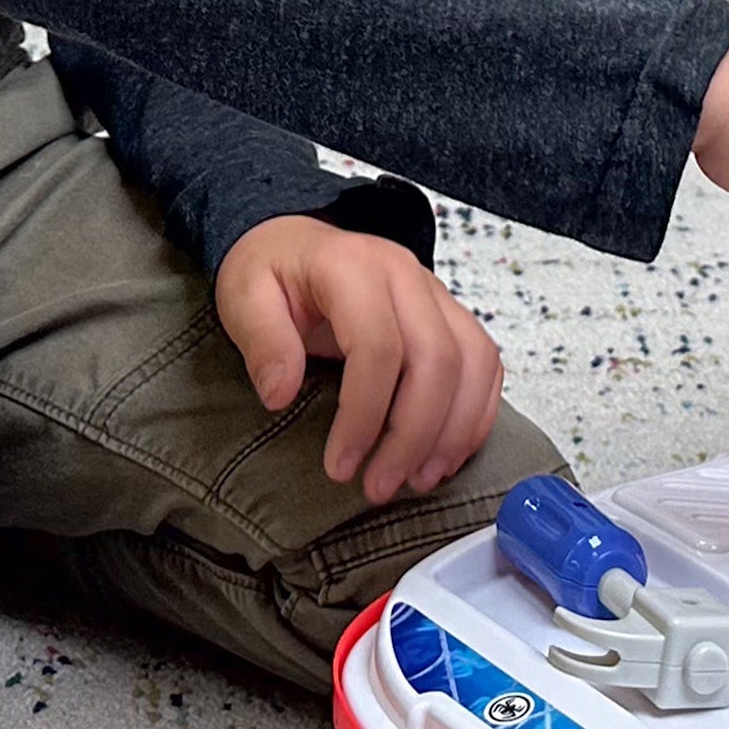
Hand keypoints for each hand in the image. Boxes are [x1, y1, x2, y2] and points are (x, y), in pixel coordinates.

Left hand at [213, 214, 503, 504]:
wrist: (294, 241)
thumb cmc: (271, 271)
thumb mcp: (244, 296)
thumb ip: (262, 341)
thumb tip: (280, 393)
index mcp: (352, 266)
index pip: (378, 346)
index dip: (365, 415)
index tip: (340, 465)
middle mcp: (405, 274)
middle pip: (436, 359)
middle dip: (413, 435)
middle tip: (380, 486)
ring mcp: (434, 292)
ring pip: (472, 362)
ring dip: (453, 430)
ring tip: (418, 480)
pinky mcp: (449, 314)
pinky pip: (485, 362)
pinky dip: (477, 412)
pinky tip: (448, 453)